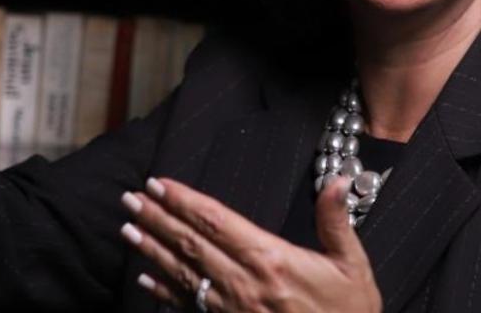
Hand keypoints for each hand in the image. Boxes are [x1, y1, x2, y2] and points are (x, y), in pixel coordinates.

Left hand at [120, 175, 382, 311]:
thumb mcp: (352, 266)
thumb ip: (335, 221)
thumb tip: (335, 180)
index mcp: (271, 260)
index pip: (216, 222)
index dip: (184, 201)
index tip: (159, 184)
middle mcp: (245, 285)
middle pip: (191, 244)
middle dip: (158, 218)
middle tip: (130, 198)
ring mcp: (232, 312)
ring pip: (184, 274)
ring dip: (152, 249)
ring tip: (128, 228)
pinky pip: (190, 307)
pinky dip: (164, 291)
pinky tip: (145, 278)